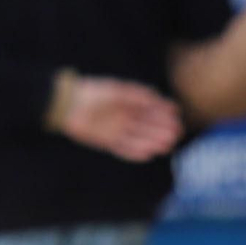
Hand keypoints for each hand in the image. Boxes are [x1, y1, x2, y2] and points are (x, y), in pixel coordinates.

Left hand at [57, 77, 182, 161]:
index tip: (176, 114)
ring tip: (167, 146)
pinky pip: (124, 149)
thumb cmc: (94, 92)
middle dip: (163, 129)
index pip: (153, 110)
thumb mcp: (118, 90)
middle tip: (176, 133)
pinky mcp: (107, 142)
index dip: (165, 112)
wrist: (69, 104)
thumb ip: (137, 94)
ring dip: (153, 142)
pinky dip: (135, 153)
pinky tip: (148, 154)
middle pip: (149, 126)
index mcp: (131, 104)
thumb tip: (158, 97)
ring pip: (139, 138)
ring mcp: (118, 131)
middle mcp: (127, 119)